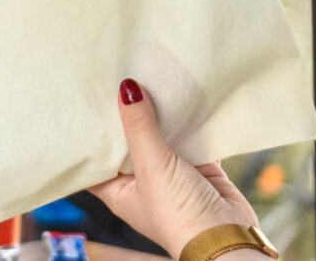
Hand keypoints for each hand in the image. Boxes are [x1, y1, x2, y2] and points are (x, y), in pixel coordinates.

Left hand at [89, 79, 261, 258]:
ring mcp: (171, 174)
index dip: (91, 134)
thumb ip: (139, 127)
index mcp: (119, 191)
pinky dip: (188, 121)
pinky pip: (190, 138)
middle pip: (129, 142)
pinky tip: (183, 96)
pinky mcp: (198, 168)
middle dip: (126, 115)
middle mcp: (142, 181)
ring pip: (160, 137)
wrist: (228, 236)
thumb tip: (126, 89)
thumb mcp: (152, 167)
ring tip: (148, 79)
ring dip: (158, 114)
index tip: (87, 103)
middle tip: (118, 79)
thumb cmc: (180, 216)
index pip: (96, 159)